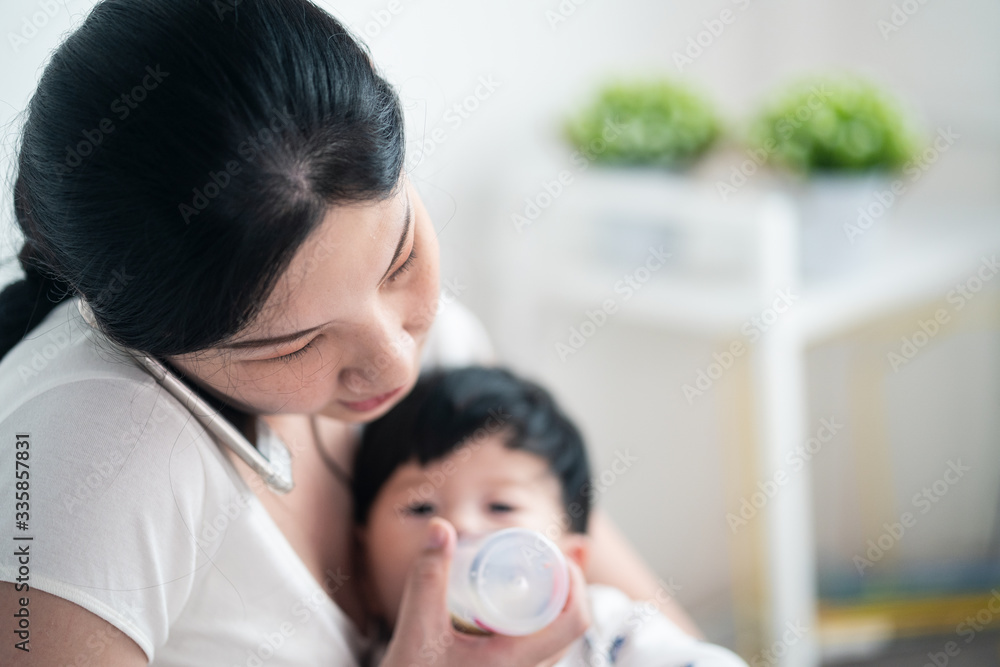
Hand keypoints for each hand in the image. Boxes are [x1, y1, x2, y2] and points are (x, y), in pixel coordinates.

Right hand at [379, 518, 590, 666]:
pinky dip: (537, 620)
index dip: (575, 582)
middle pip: (571, 626)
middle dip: (565, 585)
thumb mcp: (417, 628)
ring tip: (532, 573)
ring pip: (555, 639)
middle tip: (542, 555)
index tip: (556, 554)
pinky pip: (538, 648)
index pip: (574, 622)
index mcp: (515, 662)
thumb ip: (427, 577)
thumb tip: (441, 527)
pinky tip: (515, 602)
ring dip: (552, 603)